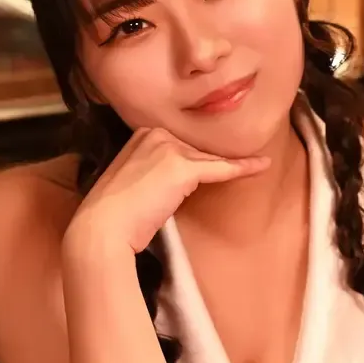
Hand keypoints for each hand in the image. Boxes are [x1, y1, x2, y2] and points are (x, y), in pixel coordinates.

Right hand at [64, 126, 269, 254]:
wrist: (102, 228)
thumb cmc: (112, 214)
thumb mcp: (131, 180)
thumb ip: (151, 170)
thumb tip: (172, 180)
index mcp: (141, 133)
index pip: (180, 146)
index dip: (194, 161)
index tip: (209, 168)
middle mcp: (155, 134)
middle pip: (195, 152)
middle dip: (205, 170)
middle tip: (217, 181)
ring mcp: (169, 148)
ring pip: (207, 161)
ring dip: (227, 169)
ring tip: (253, 167)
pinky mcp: (182, 167)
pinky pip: (220, 168)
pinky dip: (242, 168)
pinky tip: (261, 166)